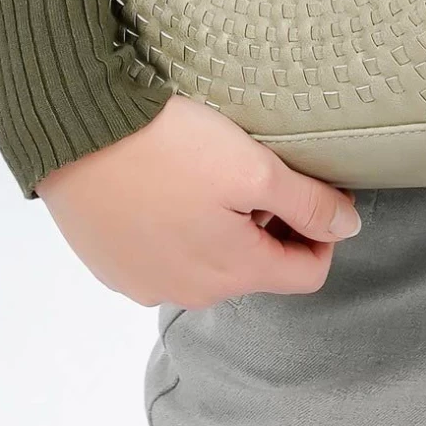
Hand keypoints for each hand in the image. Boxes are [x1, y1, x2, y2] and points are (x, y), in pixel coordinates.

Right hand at [36, 93, 361, 308]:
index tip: (313, 189)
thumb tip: (348, 229)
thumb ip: (309, 203)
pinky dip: (174, 228)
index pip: (307, 275)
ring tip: (205, 173)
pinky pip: (161, 256)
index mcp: (234, 272)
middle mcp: (189, 293)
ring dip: (220, 228)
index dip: (321, 231)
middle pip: (255, 268)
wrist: (76, 131)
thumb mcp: (255, 167)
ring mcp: (144, 283)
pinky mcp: (110, 266)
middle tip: (254, 170)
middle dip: (268, 226)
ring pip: (207, 263)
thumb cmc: (170, 146)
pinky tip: (164, 185)